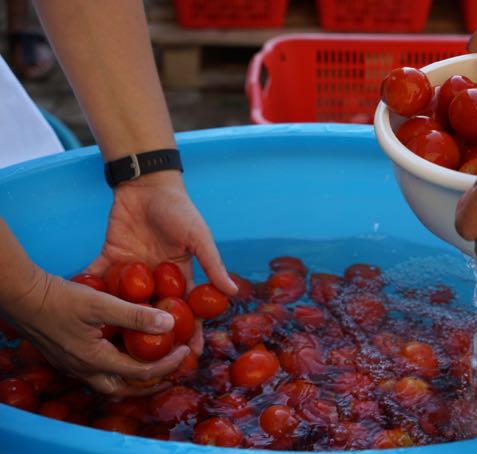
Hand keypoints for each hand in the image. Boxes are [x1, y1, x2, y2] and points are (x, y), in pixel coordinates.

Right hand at [7, 267, 188, 395]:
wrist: (21, 296)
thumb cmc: (59, 298)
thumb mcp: (101, 303)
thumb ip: (135, 315)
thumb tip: (169, 323)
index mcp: (96, 361)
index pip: (142, 373)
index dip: (168, 364)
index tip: (185, 350)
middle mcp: (85, 370)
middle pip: (127, 388)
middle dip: (153, 382)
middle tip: (173, 368)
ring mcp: (74, 365)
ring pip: (111, 382)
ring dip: (135, 376)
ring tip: (155, 361)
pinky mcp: (67, 356)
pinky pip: (99, 370)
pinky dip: (119, 365)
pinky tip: (127, 348)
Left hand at [86, 171, 237, 354]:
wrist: (147, 184)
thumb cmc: (179, 209)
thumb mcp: (199, 237)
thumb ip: (213, 264)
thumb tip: (232, 293)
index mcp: (180, 275)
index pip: (187, 310)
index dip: (190, 332)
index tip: (191, 357)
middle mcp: (156, 279)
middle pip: (154, 314)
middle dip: (153, 337)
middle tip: (150, 364)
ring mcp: (132, 271)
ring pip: (125, 303)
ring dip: (119, 322)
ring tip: (112, 349)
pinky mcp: (110, 259)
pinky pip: (100, 279)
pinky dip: (90, 291)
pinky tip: (83, 314)